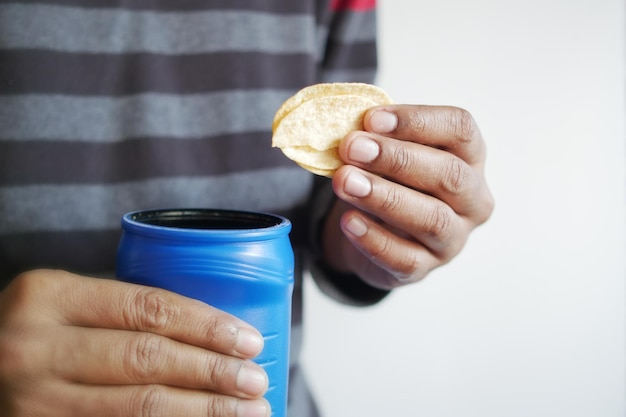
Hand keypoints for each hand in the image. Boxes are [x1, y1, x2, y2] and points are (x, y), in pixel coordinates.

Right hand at [0, 270, 269, 416]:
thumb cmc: (34, 331)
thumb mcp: (65, 305)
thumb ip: (120, 312)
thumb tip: (211, 333)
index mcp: (48, 296)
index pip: (146, 308)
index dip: (206, 326)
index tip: (249, 340)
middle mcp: (36, 348)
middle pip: (147, 360)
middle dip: (212, 373)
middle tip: (256, 381)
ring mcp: (33, 401)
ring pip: (138, 408)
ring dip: (202, 411)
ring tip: (247, 412)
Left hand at [322, 105, 493, 288]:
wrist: (374, 231)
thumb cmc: (388, 179)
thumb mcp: (387, 152)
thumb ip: (375, 137)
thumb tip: (346, 128)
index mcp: (469, 157)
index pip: (460, 129)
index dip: (417, 120)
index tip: (372, 119)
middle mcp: (472, 199)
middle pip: (449, 174)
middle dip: (397, 159)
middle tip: (352, 148)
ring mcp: (453, 238)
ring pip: (431, 219)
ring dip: (384, 197)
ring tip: (345, 182)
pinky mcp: (425, 268)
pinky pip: (405, 258)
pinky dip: (374, 239)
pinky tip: (349, 221)